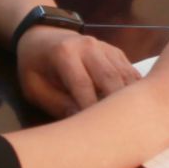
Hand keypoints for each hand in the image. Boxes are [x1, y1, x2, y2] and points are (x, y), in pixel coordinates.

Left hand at [16, 28, 139, 118]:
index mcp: (65, 53)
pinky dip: (134, 89)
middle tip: (118, 128)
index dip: (89, 107)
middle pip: (110, 77)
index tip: (94, 131)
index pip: (82, 84)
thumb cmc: (35, 66)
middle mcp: (90, 46)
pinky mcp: (116, 52)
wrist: (44, 37)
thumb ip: (56, 103)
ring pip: (124, 74)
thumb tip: (81, 120)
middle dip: (115, 104)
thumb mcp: (34, 87)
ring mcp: (106, 47)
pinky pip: (130, 71)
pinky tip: (134, 106)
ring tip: (130, 120)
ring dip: (129, 97)